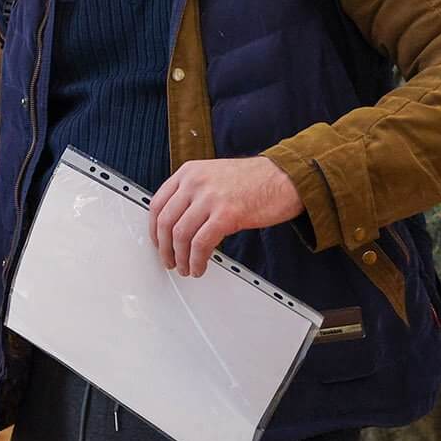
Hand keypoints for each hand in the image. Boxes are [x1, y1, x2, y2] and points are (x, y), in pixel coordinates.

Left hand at [149, 157, 303, 277]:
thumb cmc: (255, 179)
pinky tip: (200, 267)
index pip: (157, 203)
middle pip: (165, 221)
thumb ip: (193, 192)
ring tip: (186, 268)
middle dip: (164, 247)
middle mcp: (195, 182)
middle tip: (169, 260)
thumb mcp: (214, 176)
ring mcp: (210, 198)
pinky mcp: (227, 214)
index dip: (154, 229)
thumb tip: (176, 221)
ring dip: (180, 258)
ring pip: (180, 235)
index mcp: (189, 172)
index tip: (158, 242)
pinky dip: (197, 260)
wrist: (286, 177)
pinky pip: (201, 244)